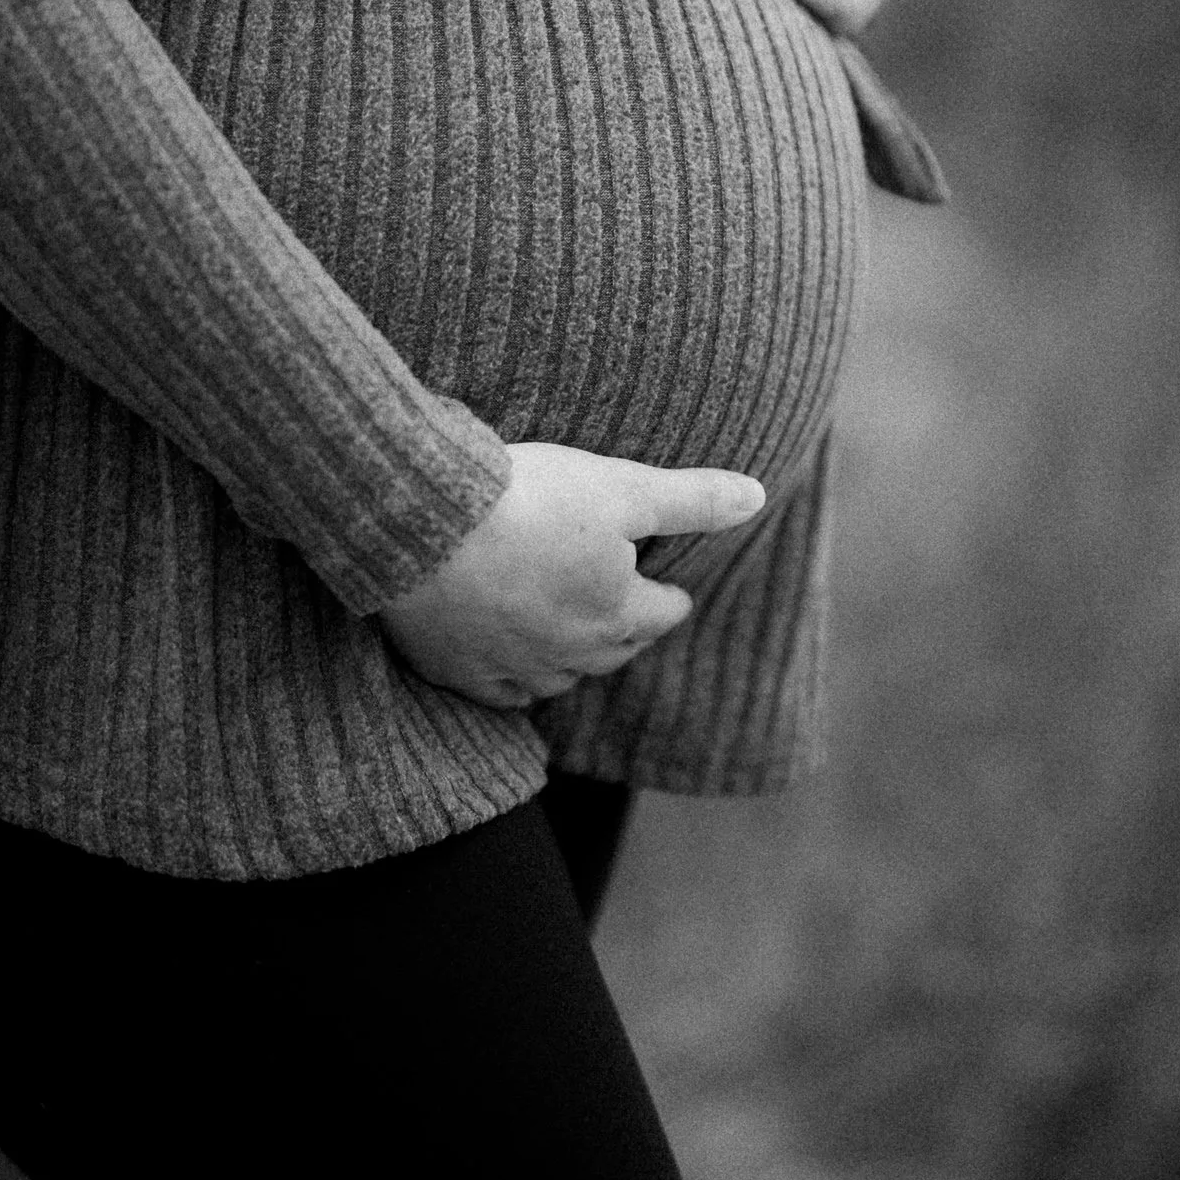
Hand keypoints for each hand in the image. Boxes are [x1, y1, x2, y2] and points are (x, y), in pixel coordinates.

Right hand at [378, 442, 764, 707]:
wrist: (422, 520)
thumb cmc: (527, 498)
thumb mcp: (622, 486)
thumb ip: (692, 498)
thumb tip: (757, 497)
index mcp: (615, 612)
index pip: (664, 612)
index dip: (671, 595)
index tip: (671, 586)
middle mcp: (570, 653)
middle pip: (616, 650)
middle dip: (629, 628)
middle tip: (631, 608)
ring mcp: (510, 667)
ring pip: (561, 677)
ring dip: (576, 659)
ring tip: (577, 635)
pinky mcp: (455, 669)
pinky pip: (501, 692)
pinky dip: (516, 681)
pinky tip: (516, 670)